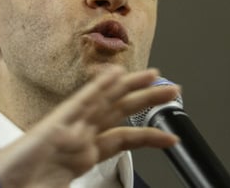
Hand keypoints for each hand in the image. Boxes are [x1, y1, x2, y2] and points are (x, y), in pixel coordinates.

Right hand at [0, 66, 178, 187]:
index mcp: (83, 155)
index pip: (124, 139)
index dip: (149, 136)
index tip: (171, 138)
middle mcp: (80, 137)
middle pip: (121, 112)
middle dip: (148, 100)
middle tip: (174, 90)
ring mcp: (69, 127)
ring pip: (108, 101)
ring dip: (133, 86)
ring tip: (157, 76)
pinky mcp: (55, 123)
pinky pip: (82, 101)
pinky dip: (100, 86)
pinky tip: (117, 74)